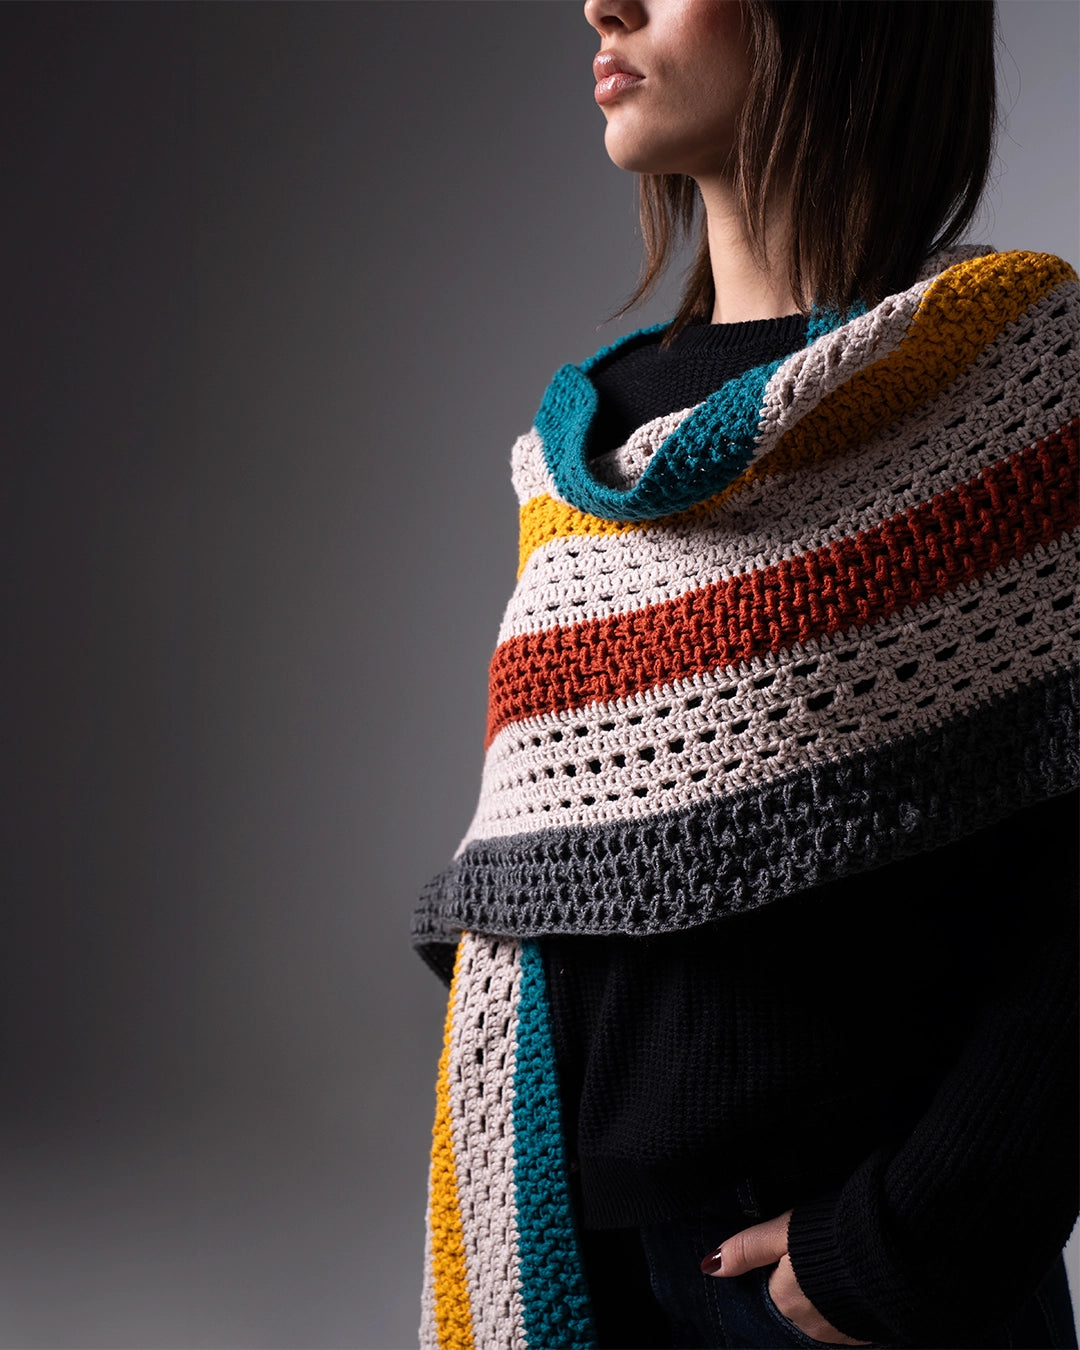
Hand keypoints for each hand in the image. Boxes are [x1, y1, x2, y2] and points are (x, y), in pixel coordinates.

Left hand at [700, 1209, 871, 1345]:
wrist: (893, 1249)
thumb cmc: (829, 1235)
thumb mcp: (780, 1231)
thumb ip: (746, 1249)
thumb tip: (709, 1266)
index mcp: (784, 1301)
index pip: (769, 1287)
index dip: (778, 1266)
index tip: (790, 1249)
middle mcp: (808, 1325)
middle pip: (795, 1303)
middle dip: (801, 1283)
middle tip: (816, 1252)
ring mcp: (840, 1333)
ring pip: (820, 1313)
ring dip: (823, 1295)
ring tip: (836, 1264)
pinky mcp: (867, 1332)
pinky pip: (846, 1320)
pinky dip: (845, 1304)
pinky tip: (855, 1281)